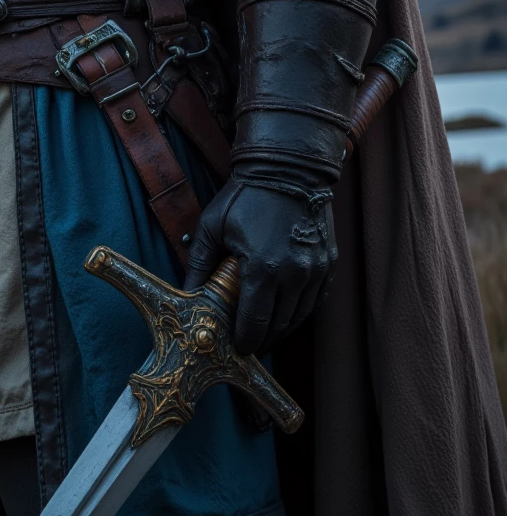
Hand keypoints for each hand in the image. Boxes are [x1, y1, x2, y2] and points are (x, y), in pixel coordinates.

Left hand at [184, 177, 336, 356]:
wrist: (287, 166)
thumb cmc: (246, 194)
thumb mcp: (212, 225)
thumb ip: (199, 263)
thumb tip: (187, 295)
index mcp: (263, 268)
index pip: (254, 323)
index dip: (244, 341)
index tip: (236, 348)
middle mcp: (294, 275)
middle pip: (279, 326)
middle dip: (262, 339)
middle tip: (249, 345)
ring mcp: (315, 270)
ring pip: (300, 317)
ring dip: (283, 329)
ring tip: (266, 334)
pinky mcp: (328, 262)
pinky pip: (317, 300)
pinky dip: (301, 311)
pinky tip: (287, 313)